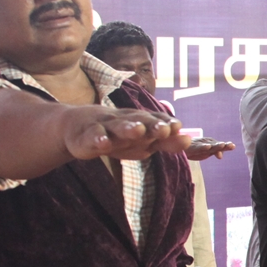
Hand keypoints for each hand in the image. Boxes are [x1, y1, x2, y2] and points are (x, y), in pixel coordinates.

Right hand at [63, 108, 192, 161]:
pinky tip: (103, 144)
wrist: (77, 126)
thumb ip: (165, 142)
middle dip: (152, 125)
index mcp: (139, 123)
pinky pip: (92, 137)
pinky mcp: (85, 137)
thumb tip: (189, 139)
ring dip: (128, 128)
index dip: (166, 124)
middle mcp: (124, 122)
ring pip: (117, 127)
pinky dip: (97, 139)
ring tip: (138, 131)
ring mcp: (104, 127)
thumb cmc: (117, 135)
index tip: (178, 127)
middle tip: (164, 129)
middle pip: (139, 121)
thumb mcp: (142, 141)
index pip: (155, 122)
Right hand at [185, 137, 235, 161]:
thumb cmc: (194, 149)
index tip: (233, 146)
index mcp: (210, 145)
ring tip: (222, 145)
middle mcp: (205, 143)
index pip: (219, 147)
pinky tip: (208, 147)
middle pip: (216, 145)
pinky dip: (203, 146)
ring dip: (215, 145)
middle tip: (232, 146)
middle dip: (223, 145)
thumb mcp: (205, 152)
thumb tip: (221, 156)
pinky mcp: (191, 148)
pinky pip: (197, 147)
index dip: (226, 146)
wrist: (179, 145)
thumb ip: (214, 152)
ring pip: (208, 145)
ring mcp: (198, 145)